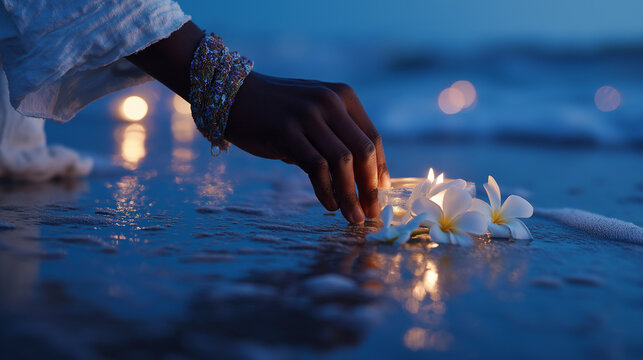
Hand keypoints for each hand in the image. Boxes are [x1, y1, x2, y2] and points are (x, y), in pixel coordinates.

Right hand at [227, 72, 389, 222]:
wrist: (234, 95)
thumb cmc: (277, 111)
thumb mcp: (314, 113)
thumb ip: (337, 136)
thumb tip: (364, 180)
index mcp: (343, 96)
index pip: (373, 137)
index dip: (380, 169)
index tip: (381, 194)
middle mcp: (329, 102)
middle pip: (362, 151)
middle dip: (370, 187)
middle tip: (371, 212)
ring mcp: (307, 115)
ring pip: (341, 162)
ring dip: (350, 195)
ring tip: (353, 217)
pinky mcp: (285, 131)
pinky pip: (315, 167)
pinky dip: (326, 191)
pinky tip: (329, 206)